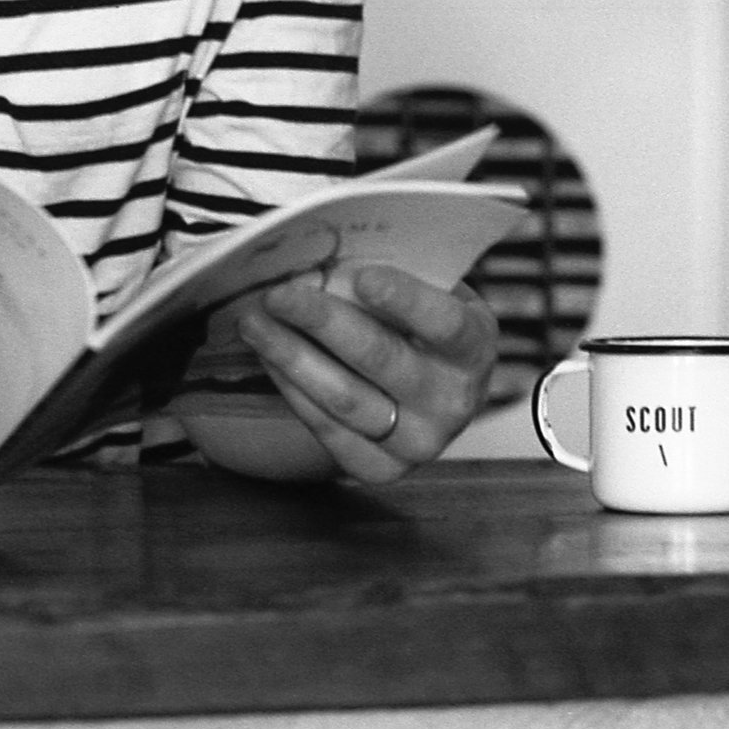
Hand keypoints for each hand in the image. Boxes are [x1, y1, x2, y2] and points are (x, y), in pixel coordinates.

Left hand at [233, 264, 497, 483]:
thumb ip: (392, 277)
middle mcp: (454, 402)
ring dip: (291, 357)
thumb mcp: (428, 291)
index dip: (405, 299)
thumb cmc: (422, 324)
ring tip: (254, 323)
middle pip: (381, 359)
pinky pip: (327, 428)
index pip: (444, 324)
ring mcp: (420, 442)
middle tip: (277, 295)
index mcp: (475, 347)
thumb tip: (324, 260)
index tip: (362, 277)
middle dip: (322, 322)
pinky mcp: (381, 468)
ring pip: (345, 398)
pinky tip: (269, 358)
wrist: (435, 391)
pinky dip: (291, 389)